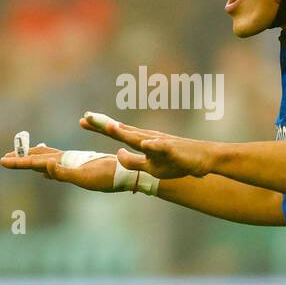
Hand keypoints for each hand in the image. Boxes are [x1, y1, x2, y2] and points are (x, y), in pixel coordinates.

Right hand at [0, 143, 116, 191]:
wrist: (129, 173)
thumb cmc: (109, 177)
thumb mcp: (85, 177)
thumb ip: (63, 173)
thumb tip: (45, 165)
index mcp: (65, 161)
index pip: (36, 160)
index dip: (19, 162)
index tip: (3, 161)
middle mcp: (69, 159)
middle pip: (40, 155)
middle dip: (23, 157)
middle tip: (6, 158)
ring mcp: (75, 163)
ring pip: (49, 158)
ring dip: (34, 158)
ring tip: (22, 157)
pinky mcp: (83, 168)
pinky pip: (59, 167)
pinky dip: (48, 166)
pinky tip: (48, 169)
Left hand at [79, 111, 216, 179]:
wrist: (204, 158)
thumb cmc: (177, 161)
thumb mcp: (151, 167)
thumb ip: (133, 162)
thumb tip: (117, 155)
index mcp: (141, 141)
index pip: (116, 133)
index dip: (99, 127)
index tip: (82, 120)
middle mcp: (148, 138)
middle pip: (122, 131)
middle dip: (104, 125)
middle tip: (86, 117)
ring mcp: (160, 144)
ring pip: (139, 137)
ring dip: (124, 132)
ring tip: (109, 127)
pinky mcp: (174, 151)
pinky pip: (163, 149)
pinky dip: (154, 146)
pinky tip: (145, 144)